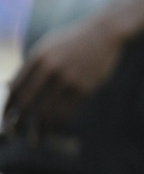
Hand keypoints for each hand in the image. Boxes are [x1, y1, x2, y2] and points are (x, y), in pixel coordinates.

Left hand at [2, 18, 124, 142]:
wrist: (104, 33)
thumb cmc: (73, 41)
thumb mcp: (47, 47)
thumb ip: (28, 66)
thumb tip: (8, 86)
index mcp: (38, 58)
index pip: (16, 89)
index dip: (9, 108)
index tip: (7, 120)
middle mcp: (50, 68)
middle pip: (27, 103)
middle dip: (18, 123)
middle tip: (15, 134)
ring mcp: (68, 78)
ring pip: (48, 112)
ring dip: (39, 130)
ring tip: (36, 140)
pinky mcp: (84, 87)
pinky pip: (67, 111)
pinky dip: (59, 125)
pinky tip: (56, 130)